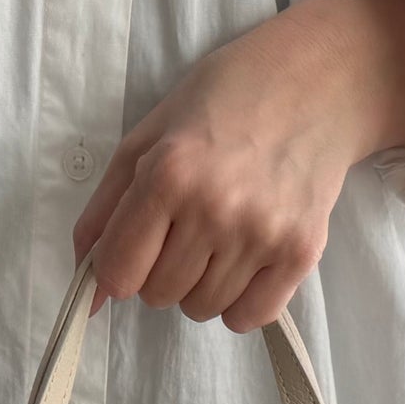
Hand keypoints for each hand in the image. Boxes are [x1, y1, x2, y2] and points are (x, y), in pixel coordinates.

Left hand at [71, 0, 404, 332]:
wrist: (316, 85)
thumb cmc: (225, 104)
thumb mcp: (149, 137)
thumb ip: (106, 213)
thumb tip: (88, 294)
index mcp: (168, 174)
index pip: (119, 273)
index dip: (120, 268)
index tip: (136, 249)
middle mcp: (214, 209)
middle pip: (160, 295)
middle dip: (164, 270)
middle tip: (189, 227)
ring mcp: (260, 235)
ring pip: (202, 309)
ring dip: (203, 284)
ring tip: (223, 235)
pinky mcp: (299, 254)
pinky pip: (248, 318)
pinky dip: (241, 302)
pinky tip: (248, 260)